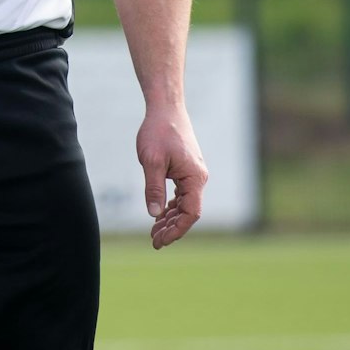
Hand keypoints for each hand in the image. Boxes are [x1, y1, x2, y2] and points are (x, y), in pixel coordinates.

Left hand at [138, 103, 206, 248]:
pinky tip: (160, 215)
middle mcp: (198, 178)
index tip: (161, 241)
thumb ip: (154, 188)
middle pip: (188, 212)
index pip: (190, 213)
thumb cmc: (158, 132)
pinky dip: (171, 206)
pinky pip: (181, 194)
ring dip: (170, 219)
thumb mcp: (151, 161)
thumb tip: (154, 215)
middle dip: (172, 228)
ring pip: (184, 204)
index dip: (177, 229)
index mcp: (195, 178)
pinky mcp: (186, 169)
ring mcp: (193, 174)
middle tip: (154, 241)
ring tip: (154, 232)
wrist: (166, 108)